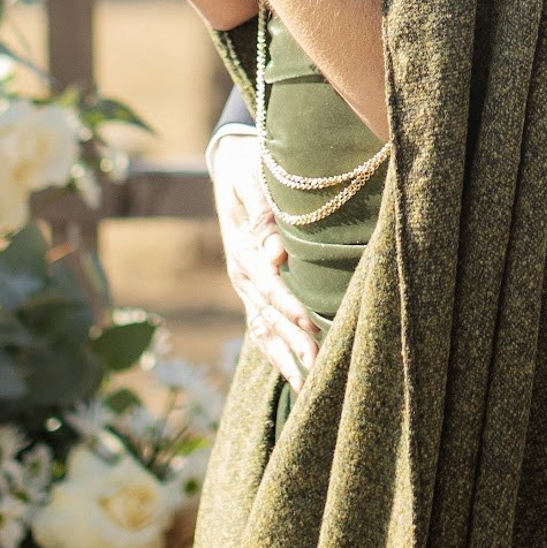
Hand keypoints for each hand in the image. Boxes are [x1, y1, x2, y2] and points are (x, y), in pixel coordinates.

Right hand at [213, 131, 319, 391]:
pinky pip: (259, 324)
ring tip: (305, 385)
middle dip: (291, 341)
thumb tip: (275, 255)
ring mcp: (243, 284)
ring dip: (284, 355)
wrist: (231, 162)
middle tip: (315, 367)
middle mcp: (240, 272)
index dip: (289, 306)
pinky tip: (290, 372)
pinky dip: (274, 350)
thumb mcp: (252, 180)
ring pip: (263, 326)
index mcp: (241, 247)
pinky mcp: (250, 289)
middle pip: (267, 313)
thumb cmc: (249, 166)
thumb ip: (264, 216)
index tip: (310, 325)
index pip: (267, 284)